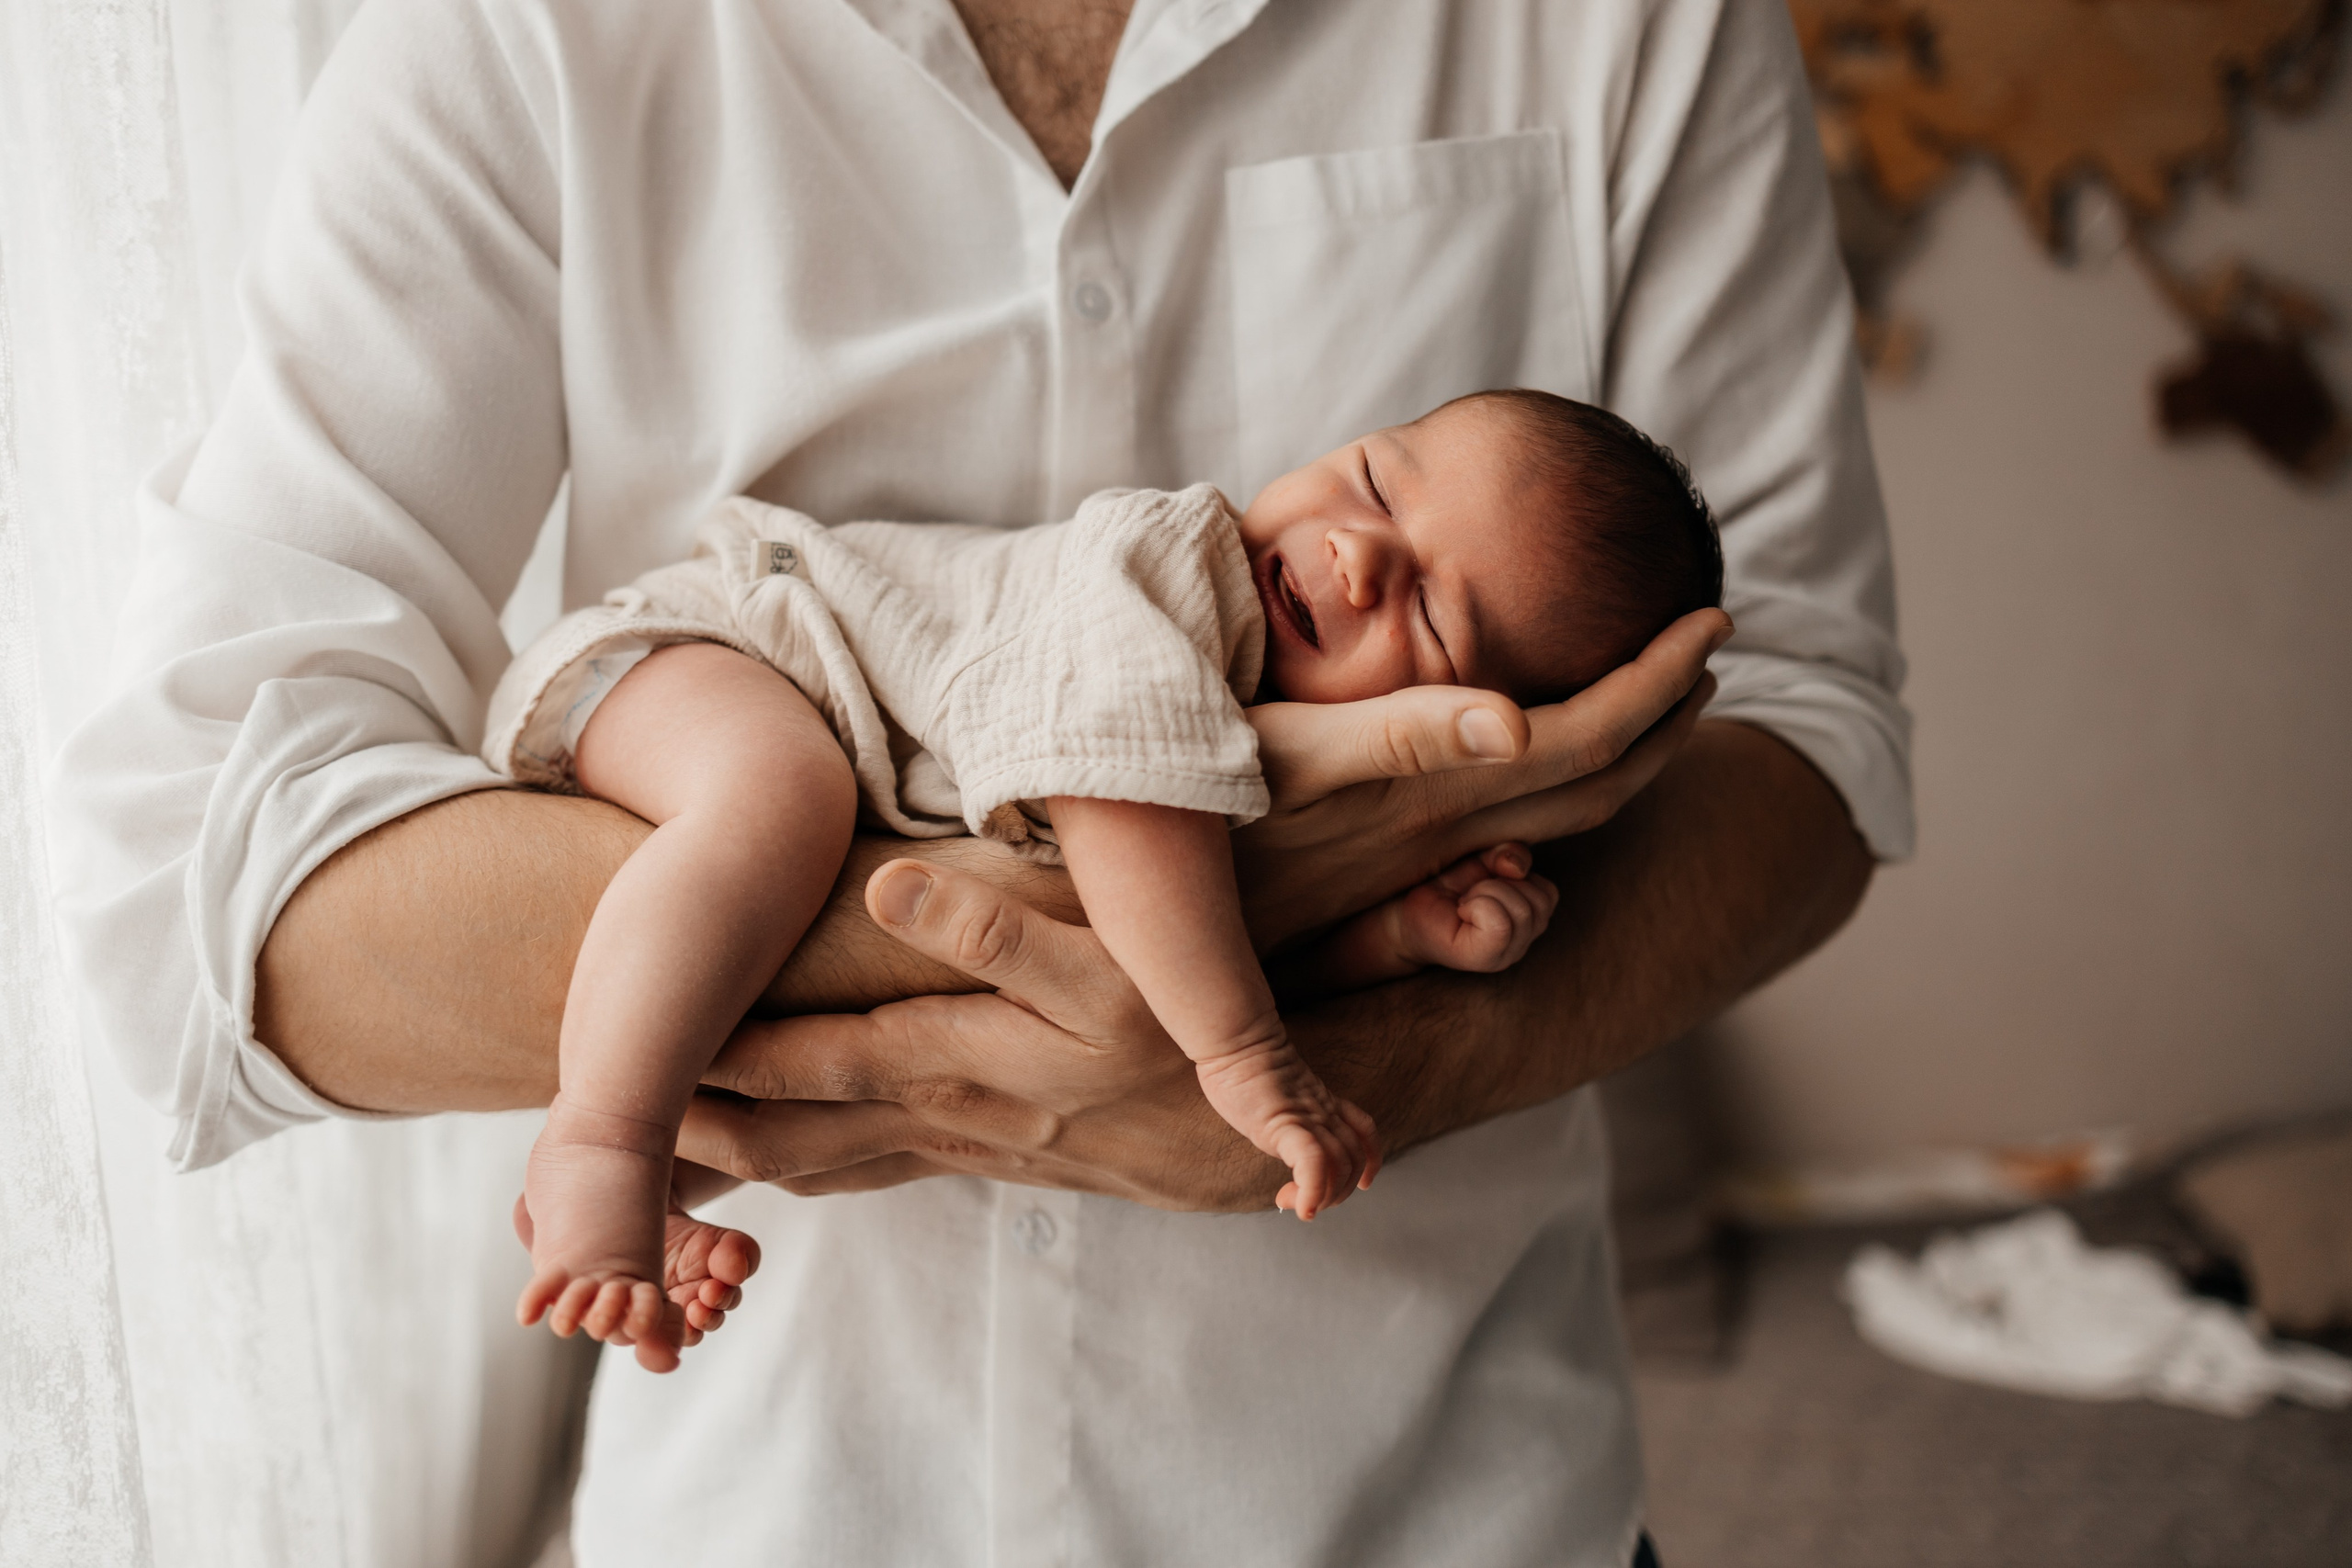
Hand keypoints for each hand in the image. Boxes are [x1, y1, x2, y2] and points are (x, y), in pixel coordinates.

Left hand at [676, 857, 1281, 1211]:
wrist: (1243, 1139)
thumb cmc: (1177, 1040)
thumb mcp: (1105, 972)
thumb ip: (993, 927)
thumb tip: (887, 883)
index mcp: (952, 1064)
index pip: (803, 1067)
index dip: (714, 1061)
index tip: (628, 1052)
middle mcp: (937, 1118)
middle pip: (784, 1139)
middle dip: (692, 1140)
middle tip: (596, 1139)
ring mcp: (954, 1148)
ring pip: (816, 1167)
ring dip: (732, 1169)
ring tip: (643, 1166)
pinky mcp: (978, 1157)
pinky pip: (862, 1175)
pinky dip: (797, 1177)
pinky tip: (762, 1171)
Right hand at [1238, 608, 1729, 945]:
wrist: (1134, 918)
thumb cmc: (1192, 811)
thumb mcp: (1290, 762)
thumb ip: (1406, 739)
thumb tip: (1523, 725)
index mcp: (1435, 795)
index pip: (1585, 741)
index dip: (1659, 681)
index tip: (1717, 618)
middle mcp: (1440, 831)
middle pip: (1597, 786)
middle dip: (1667, 713)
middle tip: (1708, 643)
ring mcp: (1414, 852)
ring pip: (1558, 813)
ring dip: (1620, 749)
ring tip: (1653, 692)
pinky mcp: (1379, 860)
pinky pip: (1502, 827)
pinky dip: (1548, 778)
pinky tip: (1534, 747)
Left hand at [1389, 843, 1558, 973]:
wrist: (1407, 909)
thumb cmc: (1446, 888)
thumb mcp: (1483, 860)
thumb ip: (1508, 854)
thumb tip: (1517, 868)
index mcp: (1528, 922)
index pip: (1548, 894)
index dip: (1518, 876)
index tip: (1486, 881)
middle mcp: (1522, 943)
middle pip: (1539, 902)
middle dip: (1502, 883)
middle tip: (1472, 893)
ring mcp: (1506, 955)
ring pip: (1522, 911)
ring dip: (1487, 892)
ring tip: (1466, 901)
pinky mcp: (1484, 960)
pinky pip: (1500, 924)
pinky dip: (1479, 905)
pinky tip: (1462, 910)